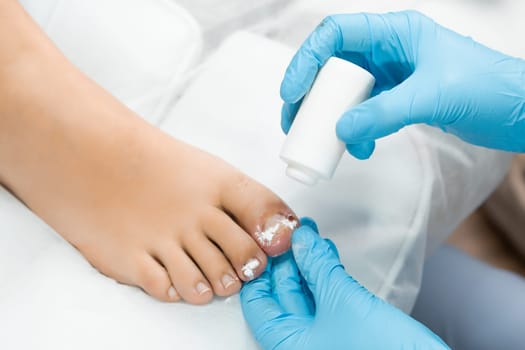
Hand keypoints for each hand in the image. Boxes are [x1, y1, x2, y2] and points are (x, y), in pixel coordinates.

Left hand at [240, 218, 449, 349]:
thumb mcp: (343, 300)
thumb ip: (318, 266)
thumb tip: (301, 240)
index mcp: (289, 345)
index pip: (259, 304)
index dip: (262, 270)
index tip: (265, 242)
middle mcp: (302, 344)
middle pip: (282, 297)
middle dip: (288, 260)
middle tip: (291, 233)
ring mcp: (323, 339)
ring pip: (306, 296)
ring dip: (308, 264)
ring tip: (310, 237)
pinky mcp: (344, 333)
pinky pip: (326, 301)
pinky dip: (326, 277)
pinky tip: (327, 256)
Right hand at [280, 10, 524, 158]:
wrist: (518, 112)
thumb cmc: (488, 88)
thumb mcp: (432, 96)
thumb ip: (384, 113)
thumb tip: (341, 130)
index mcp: (395, 33)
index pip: (336, 34)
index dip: (307, 59)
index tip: (292, 92)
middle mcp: (388, 51)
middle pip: (333, 66)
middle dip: (311, 95)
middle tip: (296, 122)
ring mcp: (391, 76)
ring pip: (345, 93)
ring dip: (330, 117)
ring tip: (323, 143)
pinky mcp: (396, 100)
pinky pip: (363, 113)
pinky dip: (355, 132)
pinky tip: (361, 150)